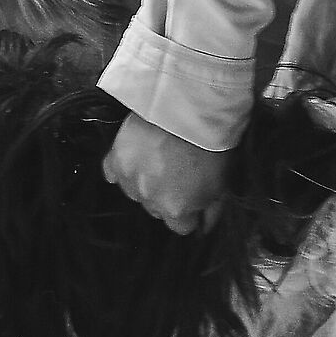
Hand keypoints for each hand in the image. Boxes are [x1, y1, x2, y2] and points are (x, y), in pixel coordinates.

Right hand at [104, 113, 230, 233]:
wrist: (190, 108)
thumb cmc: (210, 144)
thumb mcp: (222, 184)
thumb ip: (211, 211)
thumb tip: (204, 228)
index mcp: (176, 209)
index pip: (180, 226)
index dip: (189, 211)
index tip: (192, 196)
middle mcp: (149, 199)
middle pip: (157, 208)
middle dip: (167, 195)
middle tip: (178, 171)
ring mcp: (130, 179)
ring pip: (135, 191)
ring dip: (145, 181)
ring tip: (159, 159)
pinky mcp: (115, 158)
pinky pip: (113, 172)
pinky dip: (123, 168)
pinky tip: (135, 159)